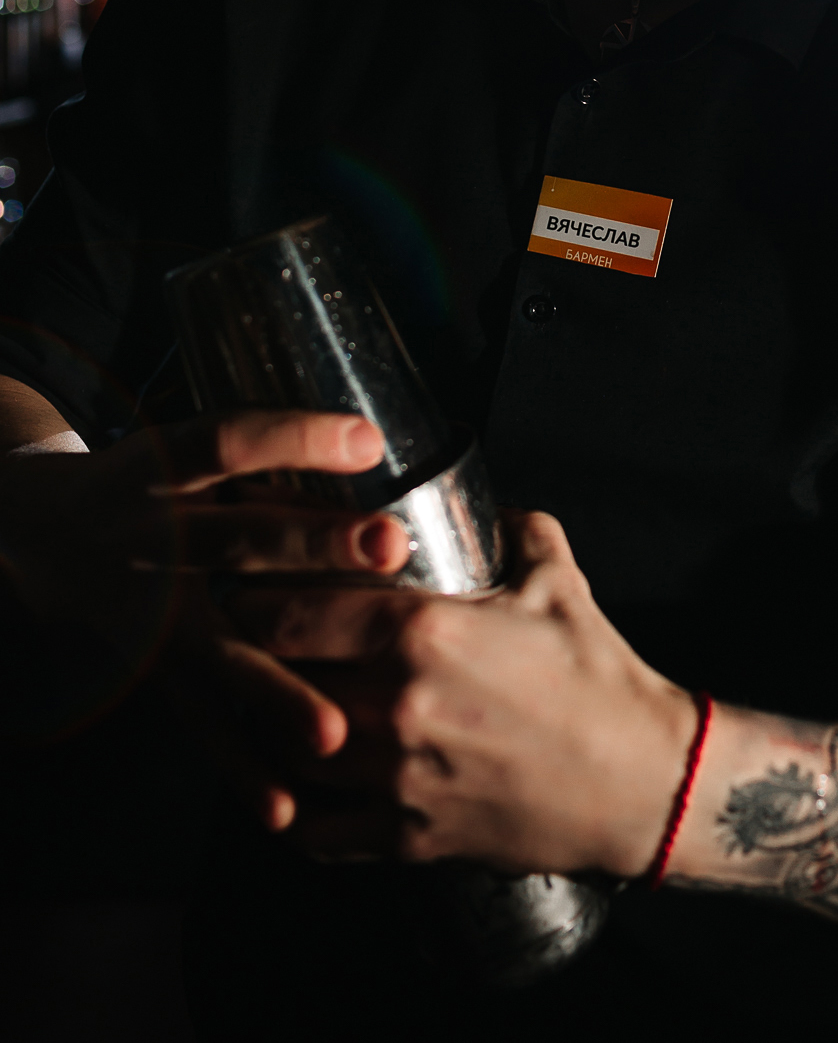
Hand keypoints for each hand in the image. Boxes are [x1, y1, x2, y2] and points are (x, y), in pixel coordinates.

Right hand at [0, 410, 411, 825]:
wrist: (38, 538)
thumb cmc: (155, 489)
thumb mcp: (189, 454)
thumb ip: (269, 453)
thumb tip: (374, 444)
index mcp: (166, 470)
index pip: (228, 441)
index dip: (294, 438)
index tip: (369, 440)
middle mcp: (152, 541)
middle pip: (236, 539)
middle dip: (315, 544)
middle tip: (390, 545)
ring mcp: (148, 616)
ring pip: (219, 652)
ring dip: (278, 691)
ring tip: (334, 732)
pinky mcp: (154, 675)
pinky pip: (201, 726)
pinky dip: (242, 770)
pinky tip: (286, 807)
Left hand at [234, 510, 697, 874]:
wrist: (640, 782)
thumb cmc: (598, 678)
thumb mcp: (557, 578)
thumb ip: (512, 527)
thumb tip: (487, 504)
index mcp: (424, 630)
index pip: (292, 608)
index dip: (255, 595)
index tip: (244, 585)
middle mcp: (396, 705)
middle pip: (272, 680)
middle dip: (249, 659)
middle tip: (239, 642)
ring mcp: (396, 779)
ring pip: (282, 754)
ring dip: (264, 730)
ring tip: (255, 706)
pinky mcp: (406, 839)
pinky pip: (312, 833)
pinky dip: (289, 810)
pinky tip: (289, 784)